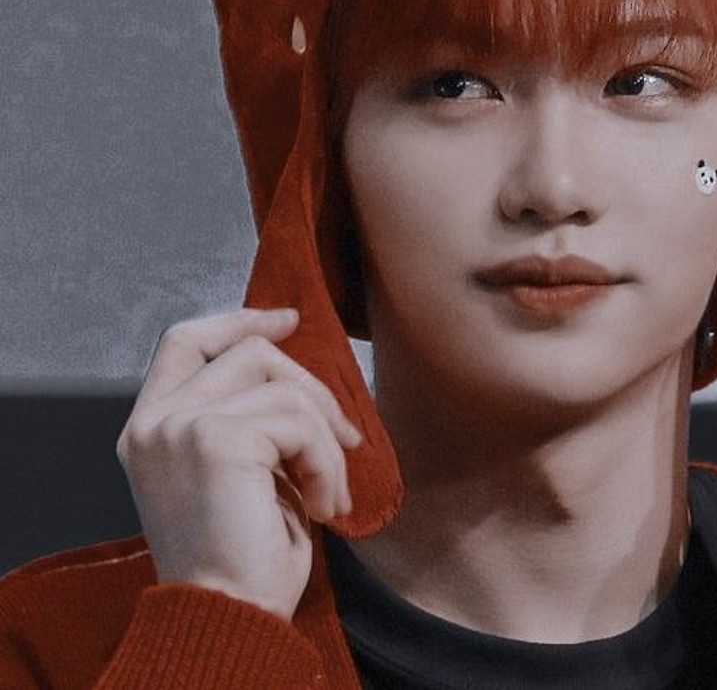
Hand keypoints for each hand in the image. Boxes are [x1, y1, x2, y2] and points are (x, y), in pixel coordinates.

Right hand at [116, 308, 360, 620]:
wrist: (227, 618)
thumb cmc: (241, 557)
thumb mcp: (237, 469)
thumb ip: (244, 416)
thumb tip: (300, 377)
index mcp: (150, 426)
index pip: (186, 340)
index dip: (240, 319)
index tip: (289, 320)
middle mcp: (154, 421)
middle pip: (249, 351)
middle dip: (311, 387)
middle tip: (345, 436)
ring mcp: (181, 426)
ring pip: (286, 388)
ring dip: (326, 439)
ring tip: (328, 490)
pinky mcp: (216, 439)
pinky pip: (301, 424)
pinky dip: (327, 463)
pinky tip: (322, 504)